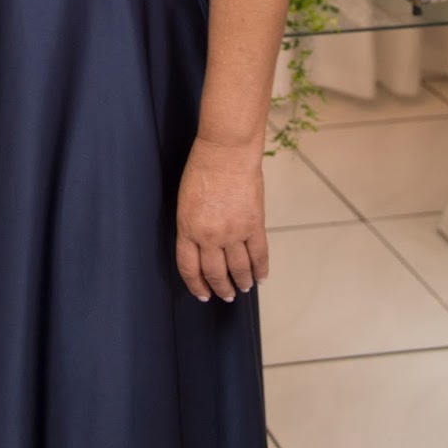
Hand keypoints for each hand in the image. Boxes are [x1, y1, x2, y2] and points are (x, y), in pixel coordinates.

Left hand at [175, 137, 267, 302]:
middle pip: (215, 273)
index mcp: (188, 229)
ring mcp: (233, 232)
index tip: (202, 294)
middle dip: (220, 288)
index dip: (196, 285)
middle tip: (225, 295)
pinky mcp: (254, 225)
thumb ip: (193, 226)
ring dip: (241, 282)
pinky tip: (261, 277)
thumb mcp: (186, 201)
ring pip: (239, 268)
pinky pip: (259, 255)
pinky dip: (261, 269)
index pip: (189, 267)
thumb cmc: (202, 169)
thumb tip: (203, 245)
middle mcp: (209, 236)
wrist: (225, 152)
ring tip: (243, 288)